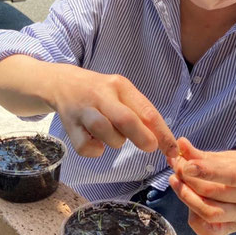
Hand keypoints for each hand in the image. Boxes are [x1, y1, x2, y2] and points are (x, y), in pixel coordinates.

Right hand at [48, 66, 177, 157]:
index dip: (162, 133)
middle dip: (141, 137)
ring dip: (115, 141)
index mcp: (120, 86)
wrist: (62, 84)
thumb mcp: (121, 93)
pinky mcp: (69, 125)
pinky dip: (95, 150)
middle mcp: (101, 95)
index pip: (146, 110)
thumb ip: (140, 113)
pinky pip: (85, 146)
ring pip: (104, 130)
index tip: (172, 150)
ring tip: (114, 137)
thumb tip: (161, 140)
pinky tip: (96, 143)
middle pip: (125, 119)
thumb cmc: (100, 93)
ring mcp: (83, 110)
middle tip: (149, 147)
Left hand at [168, 138, 235, 234]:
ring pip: (209, 212)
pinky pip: (209, 232)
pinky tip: (189, 201)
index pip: (232, 176)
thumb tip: (180, 144)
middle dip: (188, 179)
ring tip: (175, 180)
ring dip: (186, 196)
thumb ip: (203, 155)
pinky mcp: (234, 230)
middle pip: (213, 193)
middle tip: (175, 166)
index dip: (207, 171)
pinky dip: (194, 219)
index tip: (186, 165)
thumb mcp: (229, 156)